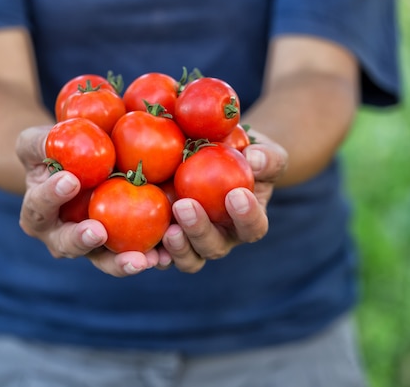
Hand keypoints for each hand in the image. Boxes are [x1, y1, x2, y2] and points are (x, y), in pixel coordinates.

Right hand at [16, 125, 161, 276]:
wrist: (78, 169)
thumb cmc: (53, 152)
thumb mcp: (38, 141)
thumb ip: (41, 141)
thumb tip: (53, 136)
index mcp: (37, 213)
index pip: (39, 207)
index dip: (52, 195)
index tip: (71, 179)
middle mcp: (60, 237)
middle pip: (68, 245)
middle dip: (83, 240)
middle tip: (98, 232)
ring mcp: (92, 246)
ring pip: (103, 260)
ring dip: (121, 262)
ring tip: (141, 260)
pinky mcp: (119, 247)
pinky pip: (133, 256)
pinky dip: (150, 257)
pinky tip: (166, 255)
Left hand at [159, 131, 287, 272]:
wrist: (216, 157)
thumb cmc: (245, 155)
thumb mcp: (262, 152)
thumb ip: (265, 157)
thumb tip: (254, 158)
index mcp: (247, 222)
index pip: (253, 226)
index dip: (246, 216)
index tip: (236, 194)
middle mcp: (222, 238)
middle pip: (214, 247)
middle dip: (199, 230)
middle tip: (185, 205)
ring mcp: (194, 243)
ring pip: (189, 258)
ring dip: (177, 247)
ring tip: (168, 229)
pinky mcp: (169, 240)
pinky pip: (161, 253)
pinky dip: (153, 252)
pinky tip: (143, 246)